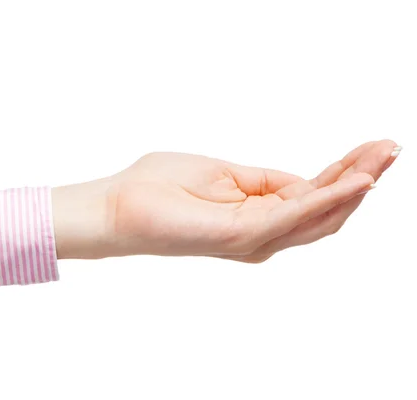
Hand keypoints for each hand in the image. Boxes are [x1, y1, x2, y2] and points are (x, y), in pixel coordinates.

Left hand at [52, 140, 400, 260]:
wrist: (118, 206)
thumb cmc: (159, 187)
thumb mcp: (223, 172)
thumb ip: (265, 181)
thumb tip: (302, 181)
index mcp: (256, 214)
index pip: (312, 194)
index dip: (345, 171)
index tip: (375, 146)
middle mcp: (261, 233)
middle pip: (325, 208)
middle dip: (361, 177)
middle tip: (392, 149)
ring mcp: (253, 237)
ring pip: (318, 216)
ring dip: (353, 185)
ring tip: (383, 158)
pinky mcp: (241, 234)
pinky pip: (293, 215)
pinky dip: (325, 198)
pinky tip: (353, 180)